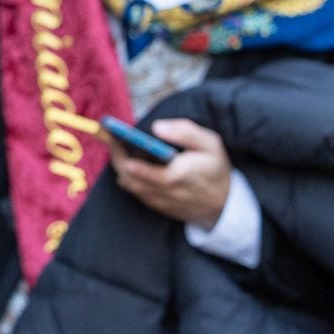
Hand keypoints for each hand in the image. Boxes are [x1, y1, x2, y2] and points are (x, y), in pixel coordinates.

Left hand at [109, 118, 230, 229]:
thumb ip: (186, 132)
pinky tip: (128, 160)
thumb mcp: (211, 144)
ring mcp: (158, 201)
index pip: (146, 171)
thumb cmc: (215, 169)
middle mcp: (164, 192)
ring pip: (129, 185)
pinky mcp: (155, 205)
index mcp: (178, 176)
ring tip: (117, 144)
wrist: (223, 203)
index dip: (126, 156)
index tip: (113, 137)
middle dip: (116, 156)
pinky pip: (134, 191)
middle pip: (129, 177)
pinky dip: (128, 175)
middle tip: (110, 136)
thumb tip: (157, 127)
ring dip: (120, 165)